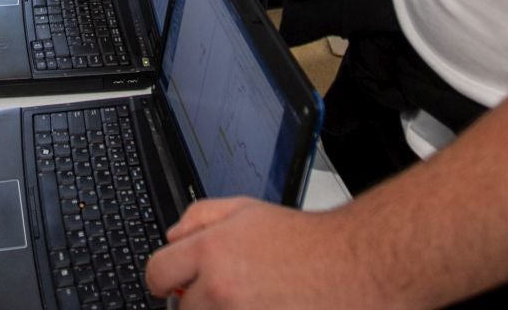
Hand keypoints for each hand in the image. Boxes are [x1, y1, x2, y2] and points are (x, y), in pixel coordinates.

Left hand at [145, 197, 358, 308]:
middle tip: (221, 288)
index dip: (162, 278)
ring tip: (246, 297)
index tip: (168, 283)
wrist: (351, 268)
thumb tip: (172, 238)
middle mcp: (221, 289)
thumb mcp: (247, 209)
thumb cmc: (305, 241)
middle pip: (180, 308)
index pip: (157, 274)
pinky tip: (263, 304)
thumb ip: (199, 217)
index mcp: (212, 252)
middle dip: (194, 298)